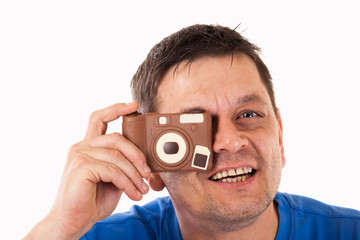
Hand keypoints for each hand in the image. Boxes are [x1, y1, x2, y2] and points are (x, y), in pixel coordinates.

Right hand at [24, 102, 150, 239]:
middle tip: (147, 172)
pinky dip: (127, 183)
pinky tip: (133, 194)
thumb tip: (145, 161)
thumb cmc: (93, 200)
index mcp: (88, 146)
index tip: (134, 105)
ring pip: (117, 155)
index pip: (99, 118)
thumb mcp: (113, 178)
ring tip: (142, 189)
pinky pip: (113, 170)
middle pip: (116, 137)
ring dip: (134, 174)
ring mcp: (79, 155)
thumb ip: (122, 165)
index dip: (116, 108)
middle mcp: (81, 147)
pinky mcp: (81, 167)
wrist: (73, 221)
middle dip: (136, 153)